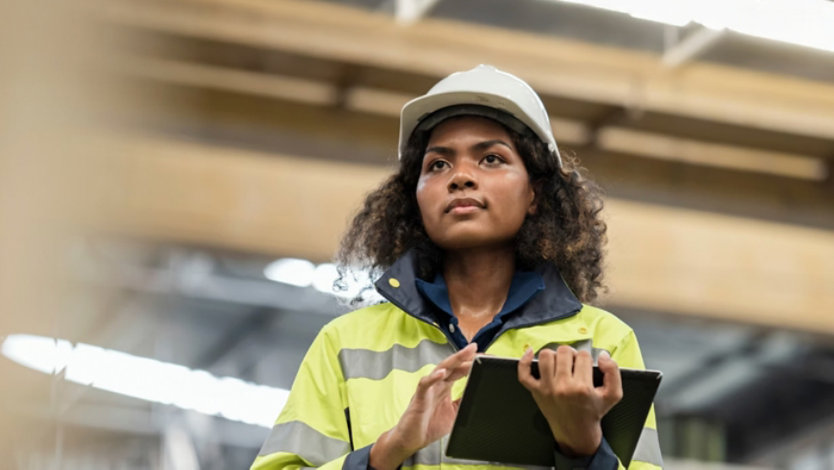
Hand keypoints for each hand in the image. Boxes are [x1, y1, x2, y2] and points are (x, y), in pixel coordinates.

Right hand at [369, 343, 476, 469]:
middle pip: (452, 366)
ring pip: (440, 369)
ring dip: (453, 361)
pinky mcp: (419, 397)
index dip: (472, 363)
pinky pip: (425, 384)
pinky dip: (433, 378)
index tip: (486, 358)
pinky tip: (442, 373)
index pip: (460, 370)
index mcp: (445, 387)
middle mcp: (437, 384)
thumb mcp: (455, 413)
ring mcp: (428, 389)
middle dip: (464, 356)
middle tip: (477, 349)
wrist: (412, 440)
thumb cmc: (430, 425)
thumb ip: (464, 400)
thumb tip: (479, 390)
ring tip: (465, 353)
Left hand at [517, 346, 622, 456]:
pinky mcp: (536, 391)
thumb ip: (613, 371)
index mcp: (582, 387)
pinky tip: (530, 353)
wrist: (577, 432)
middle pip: (564, 352)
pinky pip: (524, 373)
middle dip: (571, 354)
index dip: (586, 358)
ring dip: (554, 356)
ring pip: (546, 356)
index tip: (586, 366)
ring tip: (560, 363)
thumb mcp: (613, 395)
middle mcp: (563, 387)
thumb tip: (603, 355)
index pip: (583, 356)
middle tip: (574, 364)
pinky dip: (524, 361)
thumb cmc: (594, 412)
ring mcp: (547, 389)